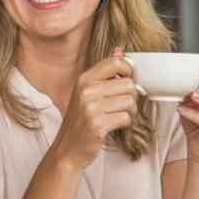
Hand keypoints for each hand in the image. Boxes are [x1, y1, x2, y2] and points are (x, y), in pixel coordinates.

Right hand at [51, 48, 137, 170]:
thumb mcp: (87, 92)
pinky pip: (126, 118)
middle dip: (131, 96)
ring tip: (118, 115)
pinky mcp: (98, 124)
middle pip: (128, 84)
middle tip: (123, 104)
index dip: (128, 70)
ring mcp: (91, 107)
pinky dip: (125, 123)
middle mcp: (86, 90)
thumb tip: (120, 49)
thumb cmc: (80, 120)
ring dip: (129, 111)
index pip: (115, 62)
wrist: (67, 149)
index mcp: (84, 79)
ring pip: (130, 101)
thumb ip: (104, 72)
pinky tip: (113, 125)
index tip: (127, 80)